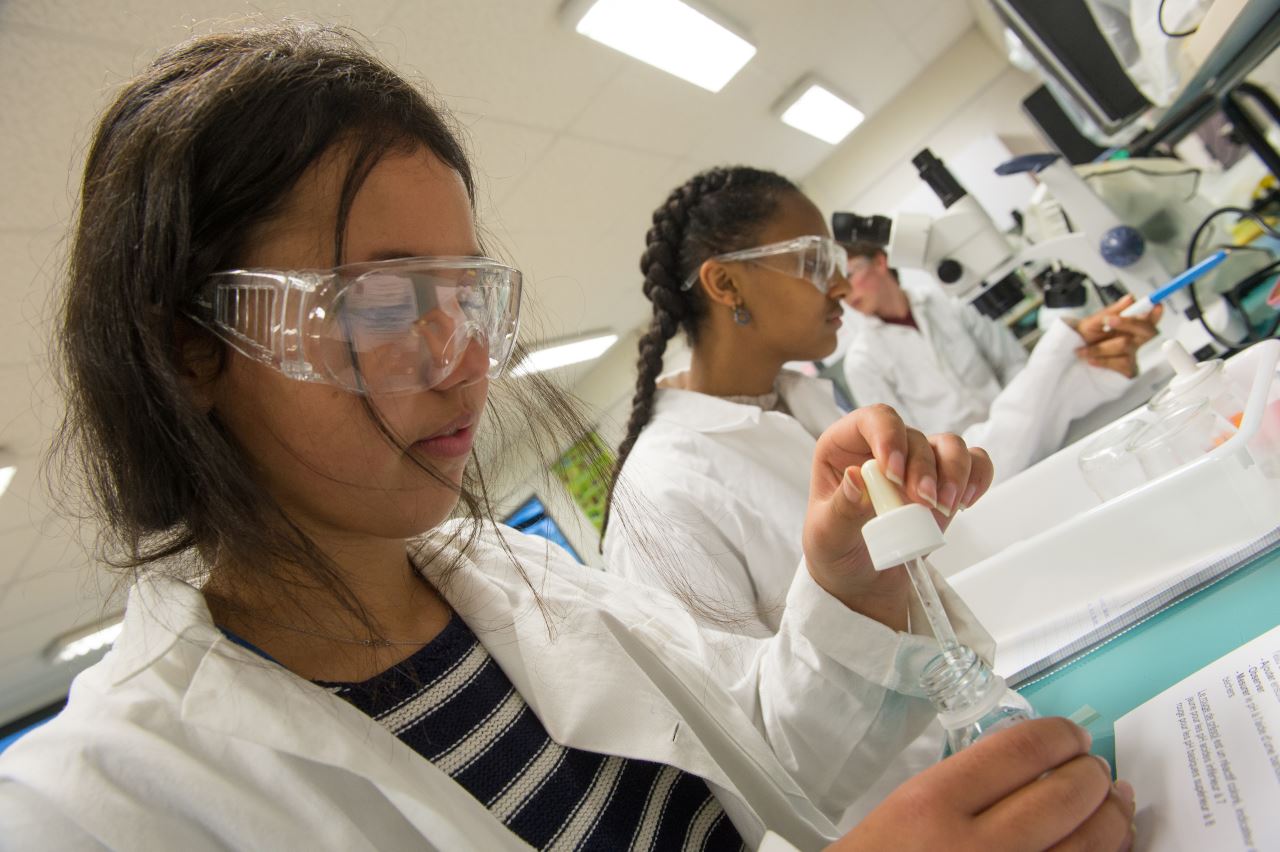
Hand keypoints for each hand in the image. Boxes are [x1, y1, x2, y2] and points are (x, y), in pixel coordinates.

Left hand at [801, 404, 992, 625]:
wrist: (862, 578)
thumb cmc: (836, 550)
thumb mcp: (827, 535)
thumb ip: (842, 507)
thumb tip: (855, 476)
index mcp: (844, 448)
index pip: (873, 420)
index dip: (888, 436)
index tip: (894, 472)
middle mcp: (883, 448)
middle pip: (915, 436)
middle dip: (923, 469)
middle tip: (921, 503)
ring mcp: (916, 463)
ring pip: (949, 446)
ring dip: (954, 473)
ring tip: (943, 507)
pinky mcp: (943, 482)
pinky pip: (974, 463)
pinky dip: (977, 478)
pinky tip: (966, 502)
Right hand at [828, 717, 1136, 851]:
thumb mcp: (904, 811)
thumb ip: (960, 785)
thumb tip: (1030, 766)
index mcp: (933, 804)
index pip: (1021, 750)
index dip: (1060, 735)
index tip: (1070, 736)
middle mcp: (977, 847)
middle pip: (1066, 793)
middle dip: (1092, 774)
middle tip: (1094, 767)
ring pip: (1093, 844)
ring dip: (1114, 815)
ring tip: (1115, 801)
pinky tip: (1108, 844)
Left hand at [1071, 296, 1162, 377]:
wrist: (1073, 355)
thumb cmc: (1085, 337)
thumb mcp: (1094, 321)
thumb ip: (1112, 311)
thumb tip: (1130, 299)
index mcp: (1131, 324)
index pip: (1150, 317)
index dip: (1156, 313)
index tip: (1156, 305)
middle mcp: (1136, 339)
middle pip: (1147, 330)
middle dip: (1127, 323)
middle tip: (1109, 320)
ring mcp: (1134, 355)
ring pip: (1126, 345)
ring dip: (1101, 347)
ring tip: (1084, 350)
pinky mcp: (1130, 370)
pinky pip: (1121, 363)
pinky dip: (1103, 360)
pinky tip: (1093, 360)